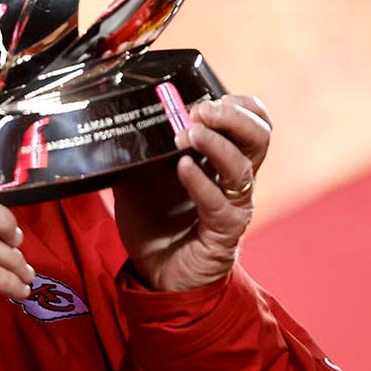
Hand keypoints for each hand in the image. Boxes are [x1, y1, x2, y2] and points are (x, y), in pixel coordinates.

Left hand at [113, 95, 272, 290]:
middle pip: (258, 139)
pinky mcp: (222, 234)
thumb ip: (135, 149)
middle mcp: (234, 181)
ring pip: (243, 169)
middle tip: (201, 108)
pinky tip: (182, 168)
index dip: (240, 106)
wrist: (155, 275)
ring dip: (216, 145)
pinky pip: (220, 205)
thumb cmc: (153, 222)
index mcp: (220, 160)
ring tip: (189, 133)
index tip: (208, 95)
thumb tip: (112, 119)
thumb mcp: (138, 176)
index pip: (252, 124)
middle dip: (233, 117)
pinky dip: (201, 182)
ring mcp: (232, 207)